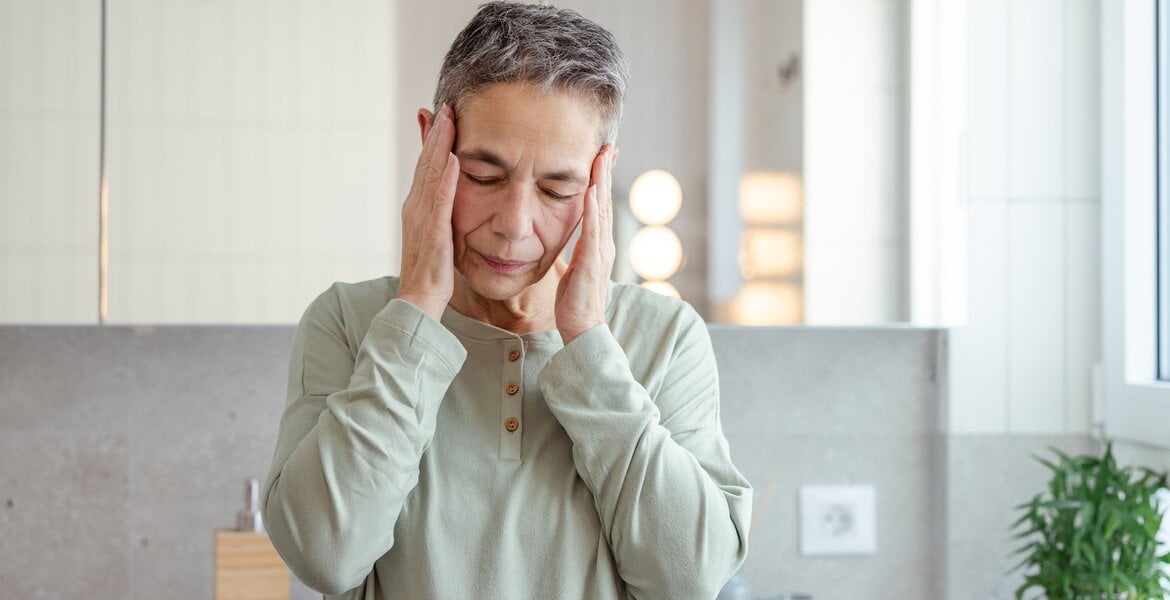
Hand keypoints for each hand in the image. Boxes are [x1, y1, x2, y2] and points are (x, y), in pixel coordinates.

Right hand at [397, 105, 459, 320]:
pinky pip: (441, 200)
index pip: (425, 166)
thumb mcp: (438, 237)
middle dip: (435, 132)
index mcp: (417, 207)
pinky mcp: (433, 232)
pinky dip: (446, 177)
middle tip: (445, 105)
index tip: (439, 114)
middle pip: (425, 161)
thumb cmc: (432, 273)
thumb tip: (450, 202)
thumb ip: (442, 216)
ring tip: (449, 118)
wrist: (418, 301)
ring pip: (430, 173)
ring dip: (439, 144)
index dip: (432, 140)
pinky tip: (454, 157)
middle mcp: (415, 207)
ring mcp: (421, 218)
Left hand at [555, 145, 616, 344]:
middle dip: (606, 172)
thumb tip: (565, 240)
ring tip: (601, 157)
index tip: (602, 157)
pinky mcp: (591, 261)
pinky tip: (591, 191)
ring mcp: (600, 252)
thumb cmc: (574, 303)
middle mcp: (603, 244)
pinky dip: (593, 209)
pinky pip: (592, 230)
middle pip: (606, 200)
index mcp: (598, 244)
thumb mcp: (573, 269)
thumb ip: (574, 252)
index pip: (601, 205)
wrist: (582, 329)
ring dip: (602, 182)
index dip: (602, 180)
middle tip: (608, 145)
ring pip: (603, 209)